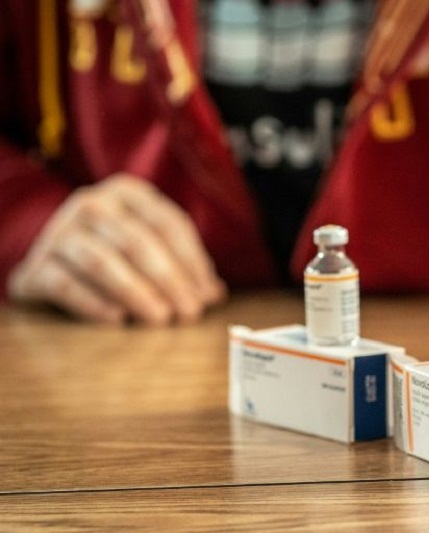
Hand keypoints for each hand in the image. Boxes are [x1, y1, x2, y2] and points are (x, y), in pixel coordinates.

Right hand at [8, 174, 226, 324]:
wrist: (50, 258)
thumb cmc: (116, 250)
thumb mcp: (149, 245)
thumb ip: (183, 265)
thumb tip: (215, 294)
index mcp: (127, 192)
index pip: (168, 223)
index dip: (193, 261)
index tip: (208, 295)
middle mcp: (92, 204)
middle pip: (138, 242)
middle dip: (169, 280)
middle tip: (189, 313)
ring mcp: (59, 232)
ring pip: (102, 262)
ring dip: (136, 292)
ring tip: (160, 319)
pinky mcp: (36, 266)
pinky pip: (66, 284)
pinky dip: (94, 303)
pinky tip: (118, 320)